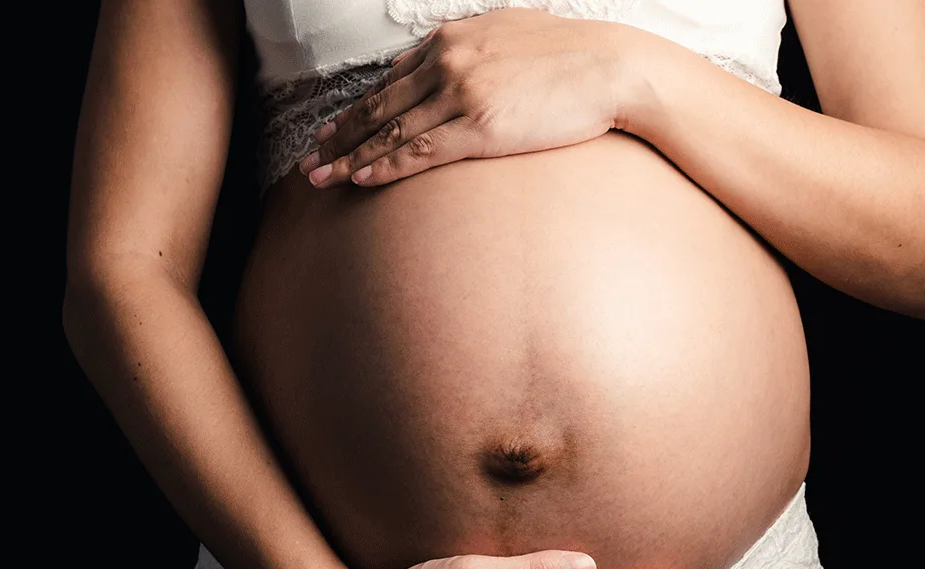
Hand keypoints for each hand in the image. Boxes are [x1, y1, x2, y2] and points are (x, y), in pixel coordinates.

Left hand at [296, 7, 630, 187]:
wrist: (612, 67)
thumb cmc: (571, 55)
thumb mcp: (510, 33)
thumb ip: (470, 48)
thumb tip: (439, 62)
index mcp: (452, 40)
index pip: (391, 80)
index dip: (358, 107)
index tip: (336, 126)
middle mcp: (447, 63)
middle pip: (379, 105)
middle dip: (340, 135)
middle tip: (312, 156)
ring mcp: (460, 95)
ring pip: (389, 132)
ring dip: (349, 157)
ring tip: (320, 177)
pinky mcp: (478, 127)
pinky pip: (417, 151)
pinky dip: (383, 166)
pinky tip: (360, 179)